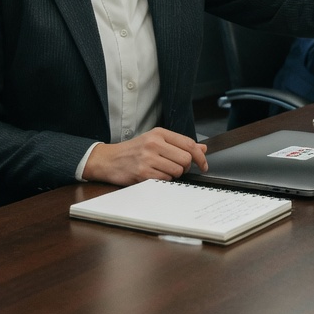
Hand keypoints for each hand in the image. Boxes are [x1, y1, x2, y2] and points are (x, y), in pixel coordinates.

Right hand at [82, 127, 207, 185]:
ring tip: (163, 171)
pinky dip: (164, 180)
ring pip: (177, 171)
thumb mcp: (155, 140)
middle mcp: (154, 143)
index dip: (200, 156)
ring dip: (174, 175)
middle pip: (186, 159)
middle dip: (185, 167)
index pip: (189, 143)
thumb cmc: (133, 150)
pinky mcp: (143, 173)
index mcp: (159, 133)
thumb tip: (202, 148)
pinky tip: (155, 175)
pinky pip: (165, 180)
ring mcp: (148, 158)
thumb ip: (179, 144)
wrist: (109, 159)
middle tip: (177, 168)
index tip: (203, 164)